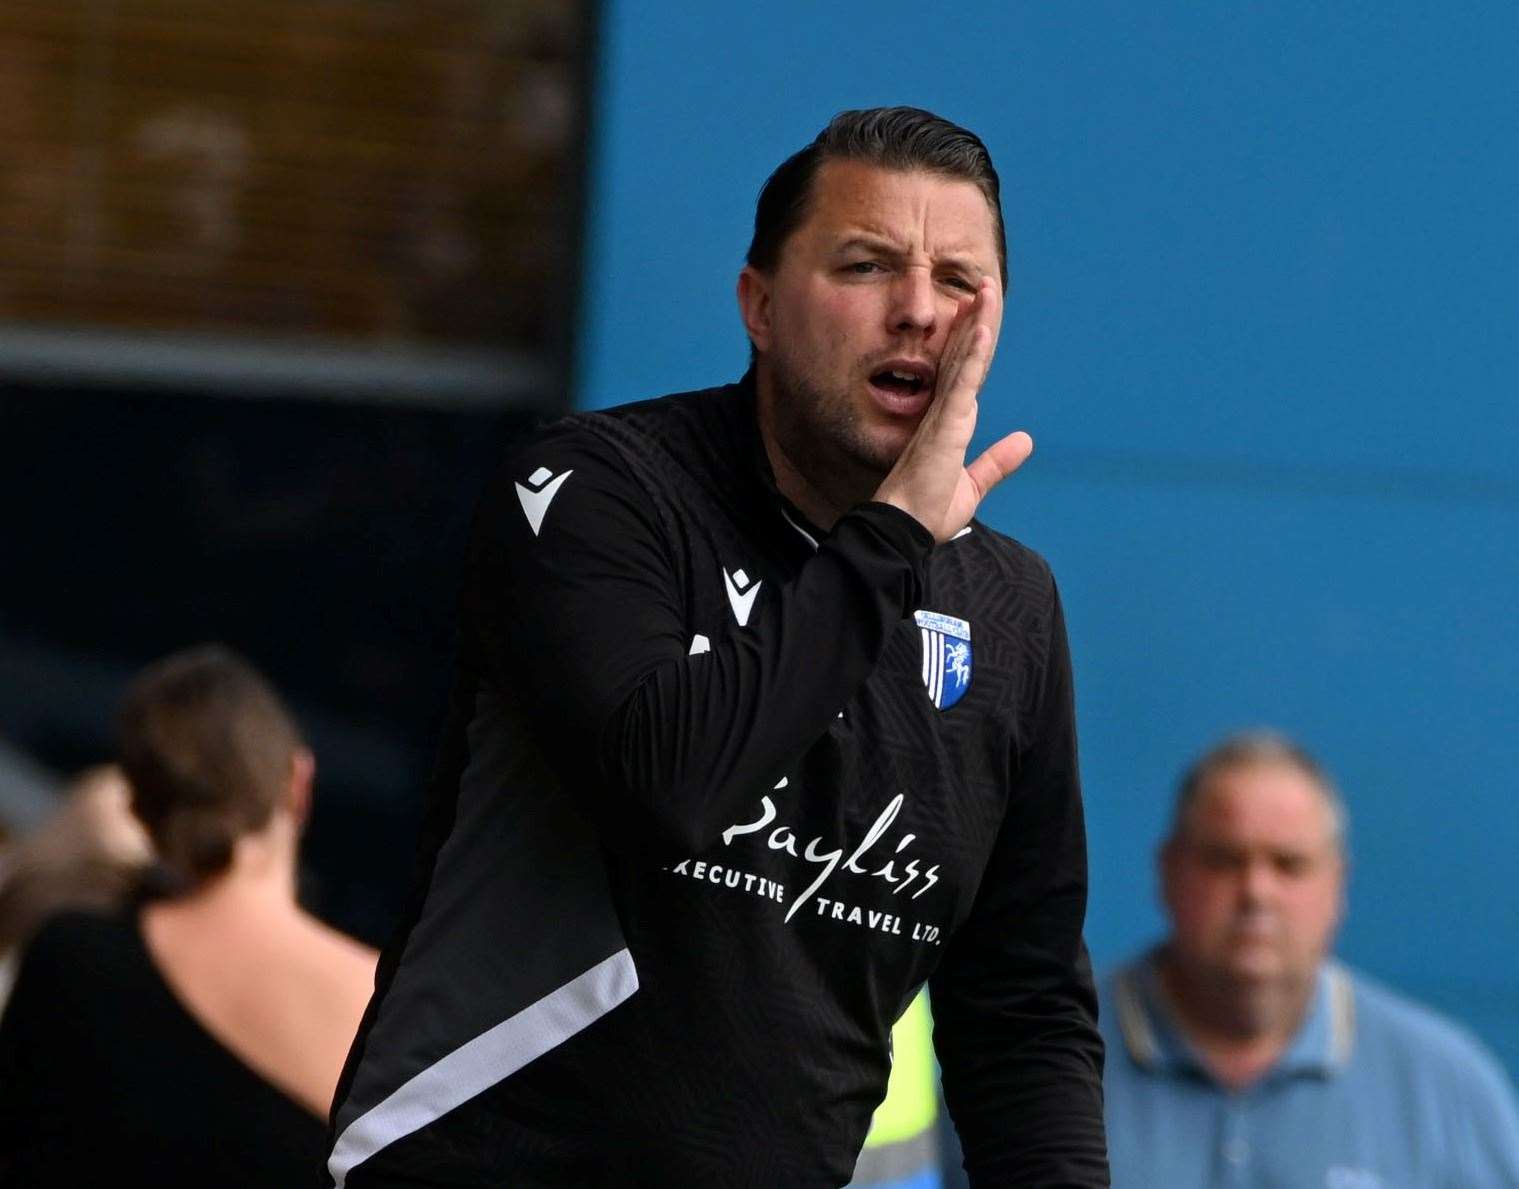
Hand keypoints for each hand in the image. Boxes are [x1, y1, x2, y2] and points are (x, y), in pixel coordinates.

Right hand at [873, 277, 1032, 541]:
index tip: (979, 315)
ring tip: (987, 289)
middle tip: (984, 286)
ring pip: (963, 359)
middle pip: (963, 356)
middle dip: (975, 320)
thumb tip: (1025, 441)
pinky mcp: (944, 425)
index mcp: (949, 424)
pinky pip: (961, 382)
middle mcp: (944, 412)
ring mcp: (943, 416)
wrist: (903, 530)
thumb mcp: (972, 485)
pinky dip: (971, 354)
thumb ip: (997, 461)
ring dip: (977, 323)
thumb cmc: (926, 512)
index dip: (972, 343)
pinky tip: (981, 328)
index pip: (964, 373)